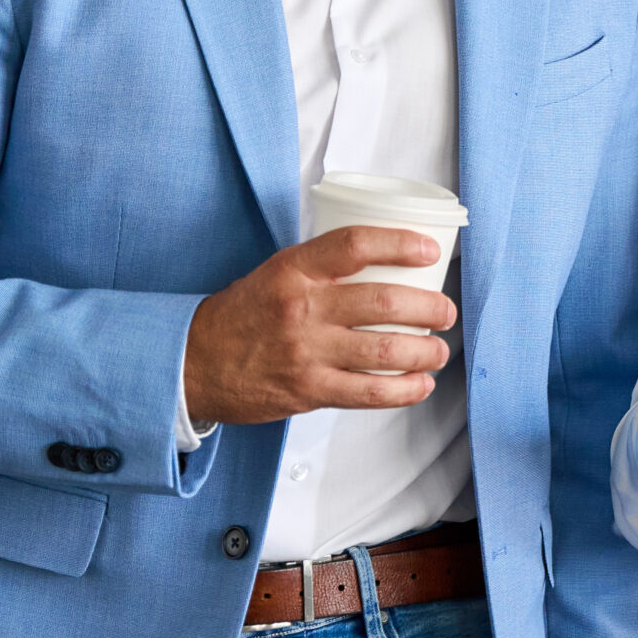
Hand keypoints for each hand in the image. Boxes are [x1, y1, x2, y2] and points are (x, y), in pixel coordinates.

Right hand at [183, 226, 458, 422]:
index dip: (400, 244)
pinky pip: (368, 393)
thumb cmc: (243, 314)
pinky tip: (420, 384)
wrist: (192, 362)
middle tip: (444, 311)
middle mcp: (302, 309)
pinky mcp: (308, 391)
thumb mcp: (276, 272)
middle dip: (429, 308)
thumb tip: (384, 260)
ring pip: (384, 351)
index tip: (429, 250)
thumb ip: (323, 267)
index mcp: (294, 270)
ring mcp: (306, 353)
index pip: (356, 245)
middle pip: (383, 303)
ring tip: (439, 350)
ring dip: (425, 351)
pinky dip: (404, 390)